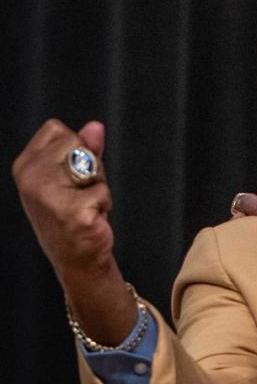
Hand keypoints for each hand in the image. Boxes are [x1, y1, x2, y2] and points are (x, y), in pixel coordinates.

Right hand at [12, 119, 136, 343]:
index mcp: (25, 164)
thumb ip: (85, 148)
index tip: (69, 174)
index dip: (74, 147)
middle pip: (77, 141)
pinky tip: (90, 217)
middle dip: (89, 165)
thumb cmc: (74, 214)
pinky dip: (104, 203)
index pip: (57, 129)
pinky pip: (102, 190)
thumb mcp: (75, 176)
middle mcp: (30, 177)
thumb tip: (95, 126)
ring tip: (85, 203)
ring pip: (91, 164)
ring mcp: (47, 194)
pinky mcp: (70, 210)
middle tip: (80, 191)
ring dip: (97, 184)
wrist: (76, 258)